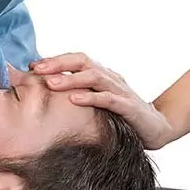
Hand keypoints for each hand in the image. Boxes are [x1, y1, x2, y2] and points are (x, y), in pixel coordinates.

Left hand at [30, 53, 173, 149]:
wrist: (157, 128)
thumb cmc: (120, 115)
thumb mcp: (96, 102)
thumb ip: (78, 93)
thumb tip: (47, 90)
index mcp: (101, 75)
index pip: (76, 60)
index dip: (55, 60)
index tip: (32, 66)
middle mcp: (110, 78)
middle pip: (83, 62)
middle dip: (58, 64)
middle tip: (36, 70)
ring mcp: (120, 91)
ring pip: (94, 77)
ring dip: (71, 79)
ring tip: (51, 83)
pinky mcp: (129, 108)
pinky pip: (108, 99)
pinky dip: (91, 98)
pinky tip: (74, 100)